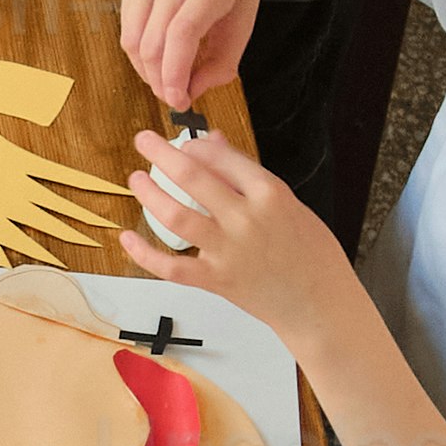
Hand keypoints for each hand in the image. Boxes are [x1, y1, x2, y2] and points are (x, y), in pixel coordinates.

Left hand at [114, 124, 352, 342]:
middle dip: (161, 154)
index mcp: (270, 194)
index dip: (194, 146)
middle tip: (143, 141)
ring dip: (149, 195)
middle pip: (193, 178)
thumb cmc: (309, 252)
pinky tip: (127, 238)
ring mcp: (229, 252)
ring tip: (136, 181)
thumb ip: (248, 174)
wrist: (319, 303)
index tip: (182, 142)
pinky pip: (171, 266)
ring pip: (176, 216)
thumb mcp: (288, 202)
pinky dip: (144, 253)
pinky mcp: (216, 281)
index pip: (221, 158)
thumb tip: (213, 142)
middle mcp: (246, 220)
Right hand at [119, 0, 261, 111]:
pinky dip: (139, 51)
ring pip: (132, 41)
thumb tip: (198, 89)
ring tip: (168, 77)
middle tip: (178, 96)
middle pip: (152, 46)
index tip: (180, 101)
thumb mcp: (248, 5)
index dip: (175, 76)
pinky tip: (158, 54)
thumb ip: (226, 53)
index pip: (181, 37)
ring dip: (146, 70)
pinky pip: (128, 27)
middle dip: (161, 81)